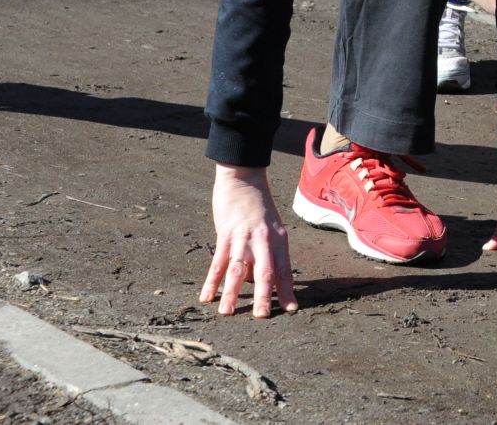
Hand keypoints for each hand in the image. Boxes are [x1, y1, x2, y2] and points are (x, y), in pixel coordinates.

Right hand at [199, 164, 297, 317]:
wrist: (243, 178)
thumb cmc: (259, 207)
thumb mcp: (272, 228)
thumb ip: (267, 253)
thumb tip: (255, 281)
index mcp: (279, 240)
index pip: (285, 269)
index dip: (287, 290)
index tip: (291, 310)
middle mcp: (263, 240)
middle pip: (264, 272)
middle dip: (263, 295)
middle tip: (261, 316)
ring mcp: (243, 237)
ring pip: (237, 269)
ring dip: (231, 293)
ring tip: (227, 313)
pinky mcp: (225, 233)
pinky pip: (217, 260)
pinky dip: (211, 280)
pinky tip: (206, 296)